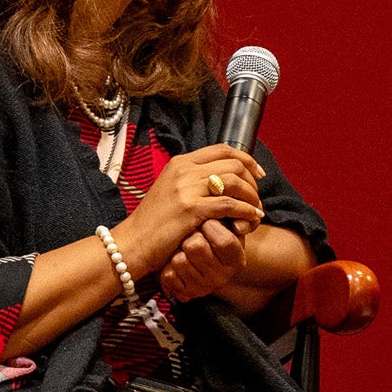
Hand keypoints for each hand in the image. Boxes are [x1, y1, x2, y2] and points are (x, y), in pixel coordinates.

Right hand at [111, 145, 264, 274]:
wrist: (133, 242)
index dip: (247, 160)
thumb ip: (194, 181)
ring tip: (256, 211)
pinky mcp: (190, 209)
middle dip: (252, 182)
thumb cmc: (155, 222)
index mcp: (181, 163)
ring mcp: (186, 188)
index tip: (259, 175)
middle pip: (234, 164)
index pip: (223, 149)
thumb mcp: (172, 191)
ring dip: (252, 197)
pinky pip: (229, 204)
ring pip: (235, 182)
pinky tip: (251, 219)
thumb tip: (225, 179)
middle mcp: (184, 170)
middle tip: (256, 199)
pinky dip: (246, 211)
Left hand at [160, 219, 251, 302]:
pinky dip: (167, 267)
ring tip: (182, 251)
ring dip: (176, 251)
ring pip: (179, 260)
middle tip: (191, 237)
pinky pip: (169, 276)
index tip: (204, 222)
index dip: (210, 226)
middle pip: (196, 247)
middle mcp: (222, 277)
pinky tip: (174, 265)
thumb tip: (238, 224)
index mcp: (237, 260)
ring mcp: (203, 288)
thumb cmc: (209, 238)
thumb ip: (234, 218)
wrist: (191, 260)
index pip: (224, 241)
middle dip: (189, 236)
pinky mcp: (184, 295)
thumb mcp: (227, 228)